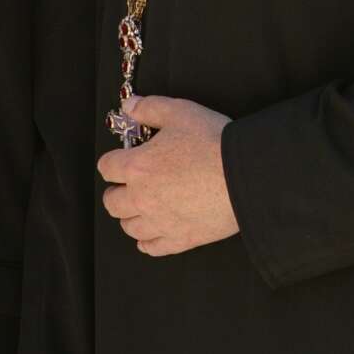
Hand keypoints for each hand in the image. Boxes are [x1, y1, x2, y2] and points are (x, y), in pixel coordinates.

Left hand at [97, 95, 236, 255]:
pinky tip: (154, 233)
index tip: (122, 161)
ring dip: (131, 217)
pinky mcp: (179, 239)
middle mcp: (141, 198)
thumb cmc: (214, 143)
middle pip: (112, 202)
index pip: (106, 168)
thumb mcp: (180, 112)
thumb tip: (129, 105)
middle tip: (130, 186)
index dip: (113, 162)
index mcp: (137, 167)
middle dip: (117, 192)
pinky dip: (148, 241)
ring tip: (143, 208)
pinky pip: (151, 248)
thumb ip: (150, 108)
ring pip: (129, 227)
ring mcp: (159, 222)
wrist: (247, 176)